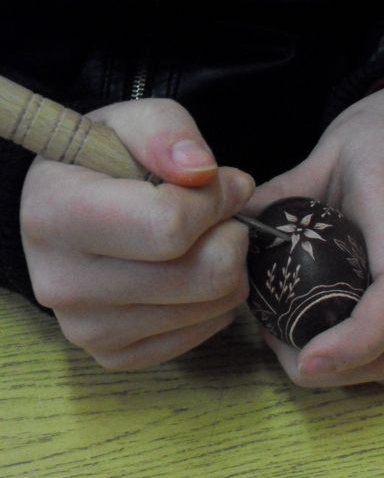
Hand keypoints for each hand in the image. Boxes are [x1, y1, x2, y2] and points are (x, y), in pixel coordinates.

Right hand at [21, 99, 254, 369]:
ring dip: (228, 268)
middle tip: (219, 217)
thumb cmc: (107, 163)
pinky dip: (214, 302)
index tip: (220, 183)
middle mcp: (64, 284)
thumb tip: (201, 171)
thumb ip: (169, 133)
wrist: (70, 214)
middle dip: (231, 236)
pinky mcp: (114, 355)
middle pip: (204, 275)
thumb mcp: (134, 122)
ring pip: (213, 307)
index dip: (215, 200)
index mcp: (58, 215)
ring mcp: (88, 329)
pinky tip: (191, 272)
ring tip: (204, 241)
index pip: (170, 225)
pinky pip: (203, 334)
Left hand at [246, 80, 383, 386]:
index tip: (307, 358)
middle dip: (335, 370)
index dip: (355, 339)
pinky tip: (335, 333)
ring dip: (350, 370)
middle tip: (281, 347)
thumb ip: (281, 193)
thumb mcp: (328, 152)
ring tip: (303, 344)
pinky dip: (369, 358)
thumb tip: (230, 228)